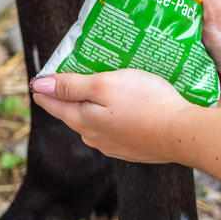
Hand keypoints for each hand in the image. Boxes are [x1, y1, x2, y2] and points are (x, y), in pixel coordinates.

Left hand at [30, 68, 190, 161]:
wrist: (181, 132)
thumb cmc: (144, 102)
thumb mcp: (104, 84)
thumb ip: (72, 85)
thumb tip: (40, 85)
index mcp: (81, 120)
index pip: (51, 103)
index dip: (44, 86)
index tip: (41, 75)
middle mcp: (92, 137)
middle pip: (72, 111)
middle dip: (71, 92)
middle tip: (76, 71)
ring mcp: (112, 145)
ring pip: (94, 120)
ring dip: (95, 104)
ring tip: (105, 85)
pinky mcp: (131, 148)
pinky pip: (114, 127)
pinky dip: (114, 114)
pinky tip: (126, 105)